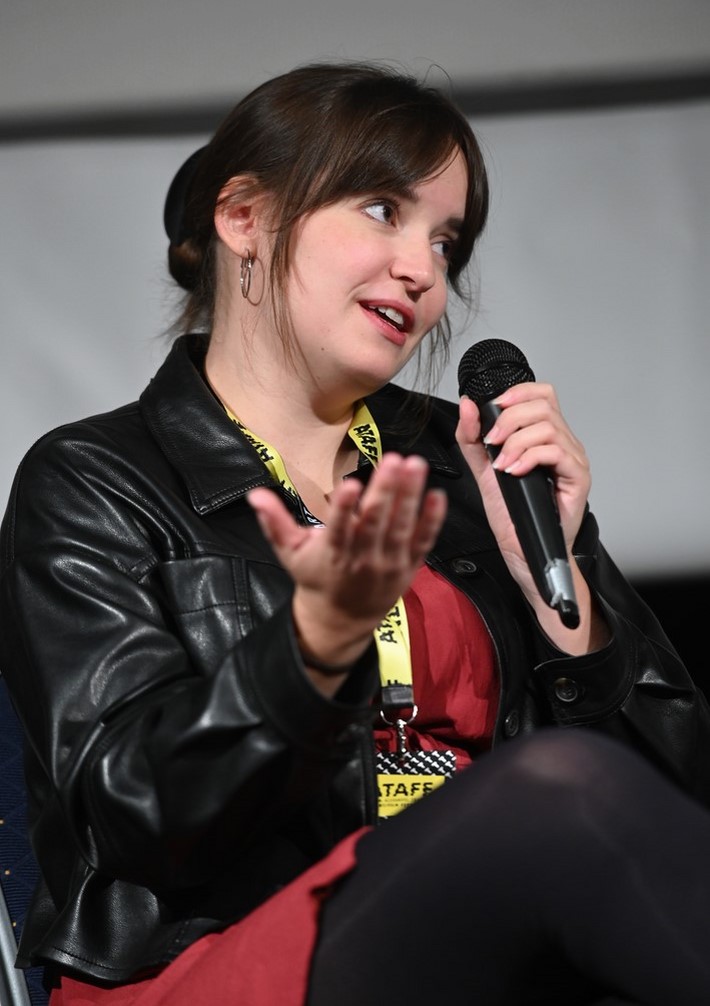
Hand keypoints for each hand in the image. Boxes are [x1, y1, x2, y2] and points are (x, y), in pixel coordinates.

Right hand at [247, 454, 446, 676]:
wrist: (342, 618)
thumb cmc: (315, 577)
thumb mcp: (290, 552)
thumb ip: (274, 521)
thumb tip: (254, 494)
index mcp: (333, 553)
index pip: (339, 529)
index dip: (344, 508)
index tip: (351, 485)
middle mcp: (363, 558)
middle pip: (375, 522)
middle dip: (385, 490)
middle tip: (393, 459)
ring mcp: (389, 562)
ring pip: (402, 527)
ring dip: (410, 495)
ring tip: (415, 464)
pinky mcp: (409, 564)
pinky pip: (423, 541)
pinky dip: (432, 520)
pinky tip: (438, 495)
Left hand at [456, 383, 604, 652]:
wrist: (524, 552)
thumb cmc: (513, 516)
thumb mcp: (484, 471)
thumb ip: (473, 439)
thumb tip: (467, 404)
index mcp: (545, 437)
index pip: (541, 394)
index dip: (517, 393)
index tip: (492, 409)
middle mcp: (564, 443)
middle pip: (544, 405)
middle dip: (509, 419)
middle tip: (492, 443)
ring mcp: (573, 460)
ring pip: (549, 427)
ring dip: (517, 441)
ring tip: (502, 464)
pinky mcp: (578, 478)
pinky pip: (557, 452)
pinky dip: (530, 457)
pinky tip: (515, 472)